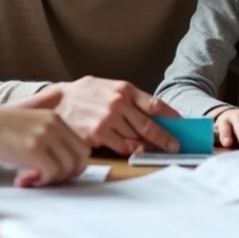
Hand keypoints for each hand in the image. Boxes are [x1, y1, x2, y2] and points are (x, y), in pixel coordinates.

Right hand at [0, 106, 88, 186]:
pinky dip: (41, 181)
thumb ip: (52, 136)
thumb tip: (68, 161)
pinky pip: (51, 173)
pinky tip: (25, 179)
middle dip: (66, 175)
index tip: (58, 172)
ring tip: (32, 178)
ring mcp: (46, 137)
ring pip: (66, 168)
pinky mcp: (35, 149)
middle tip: (47, 179)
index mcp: (57, 119)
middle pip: (79, 159)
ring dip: (51, 180)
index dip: (73, 165)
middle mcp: (55, 126)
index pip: (82, 148)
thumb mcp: (34, 123)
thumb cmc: (3, 129)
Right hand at [45, 77, 179, 155]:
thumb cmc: (84, 95)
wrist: (56, 101)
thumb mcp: (107, 87)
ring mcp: (108, 119)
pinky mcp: (98, 134)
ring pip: (136, 138)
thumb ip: (128, 99)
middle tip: (175, 146)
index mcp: (124, 89)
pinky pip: (122, 147)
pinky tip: (135, 151)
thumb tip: (153, 114)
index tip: (182, 123)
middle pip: (149, 125)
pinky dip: (131, 150)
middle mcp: (118, 103)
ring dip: (147, 145)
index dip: (171, 115)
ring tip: (156, 150)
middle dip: (165, 137)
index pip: (154, 103)